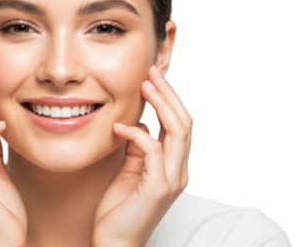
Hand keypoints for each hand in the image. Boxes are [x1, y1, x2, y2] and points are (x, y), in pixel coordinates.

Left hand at [92, 65, 194, 246]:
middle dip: (170, 94)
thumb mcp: (129, 172)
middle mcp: (180, 171)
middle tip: (151, 72)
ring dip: (162, 104)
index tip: (152, 77)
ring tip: (144, 85)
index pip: (181, 125)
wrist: (115, 244)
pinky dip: (137, 134)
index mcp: (175, 166)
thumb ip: (137, 150)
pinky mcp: (158, 189)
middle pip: (186, 123)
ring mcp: (172, 180)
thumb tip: (139, 123)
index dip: (170, 99)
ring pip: (178, 132)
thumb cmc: (118, 211)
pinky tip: (119, 127)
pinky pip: (153, 151)